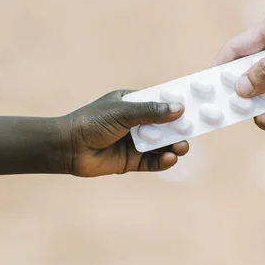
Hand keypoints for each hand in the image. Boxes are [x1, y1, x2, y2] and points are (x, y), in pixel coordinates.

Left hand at [59, 90, 188, 176]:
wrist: (68, 148)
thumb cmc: (93, 122)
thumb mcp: (124, 112)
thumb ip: (151, 112)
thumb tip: (179, 108)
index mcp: (134, 104)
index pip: (161, 103)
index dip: (177, 105)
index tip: (196, 107)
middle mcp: (137, 123)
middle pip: (165, 125)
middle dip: (180, 128)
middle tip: (192, 131)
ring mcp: (135, 142)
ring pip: (162, 144)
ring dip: (174, 145)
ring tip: (182, 147)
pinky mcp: (132, 161)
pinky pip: (153, 161)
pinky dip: (163, 160)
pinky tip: (170, 158)